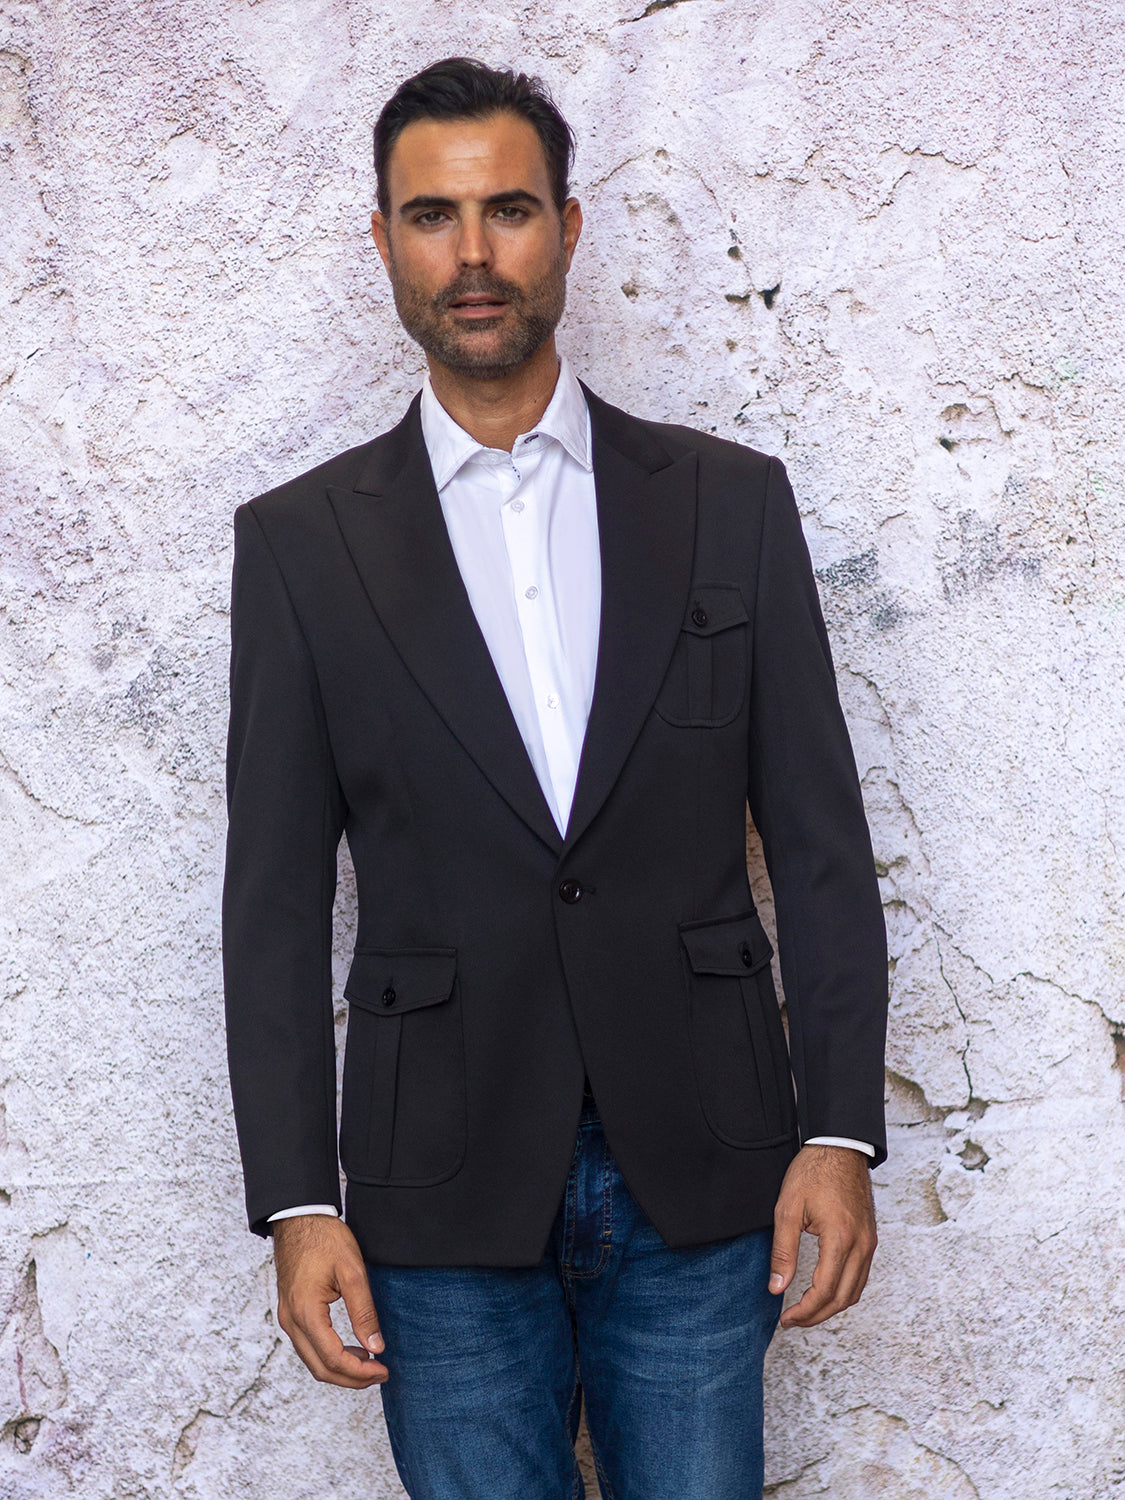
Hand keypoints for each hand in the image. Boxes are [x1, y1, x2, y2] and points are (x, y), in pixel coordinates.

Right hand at [272, 1215, 387, 1386]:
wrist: (299, 1218)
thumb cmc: (324, 1239)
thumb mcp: (352, 1272)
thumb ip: (364, 1312)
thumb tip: (377, 1347)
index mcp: (306, 1312)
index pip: (333, 1359)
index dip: (360, 1372)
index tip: (384, 1370)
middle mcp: (291, 1321)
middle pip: (320, 1369)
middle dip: (352, 1378)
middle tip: (380, 1373)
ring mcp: (287, 1318)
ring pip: (313, 1361)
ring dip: (341, 1369)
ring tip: (371, 1362)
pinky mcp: (290, 1312)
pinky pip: (308, 1347)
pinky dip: (330, 1356)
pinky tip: (352, 1348)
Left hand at [769, 1144, 876, 1328]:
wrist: (840, 1147)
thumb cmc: (813, 1172)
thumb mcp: (788, 1209)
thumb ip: (783, 1251)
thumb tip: (776, 1288)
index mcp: (840, 1239)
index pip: (824, 1291)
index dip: (804, 1312)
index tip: (786, 1319)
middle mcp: (861, 1245)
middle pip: (843, 1299)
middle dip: (817, 1316)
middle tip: (793, 1321)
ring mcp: (869, 1243)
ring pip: (856, 1291)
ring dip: (832, 1307)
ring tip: (806, 1311)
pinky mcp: (870, 1238)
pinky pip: (861, 1276)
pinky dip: (844, 1291)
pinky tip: (825, 1291)